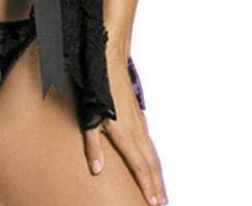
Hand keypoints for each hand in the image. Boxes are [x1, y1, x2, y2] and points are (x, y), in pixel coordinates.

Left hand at [83, 53, 167, 204]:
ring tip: (160, 188)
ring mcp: (139, 121)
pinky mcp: (137, 114)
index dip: (147, 187)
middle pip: (152, 163)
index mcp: (125, 134)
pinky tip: (151, 159)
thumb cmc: (96, 87)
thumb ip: (93, 145)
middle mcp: (137, 130)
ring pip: (152, 152)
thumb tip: (97, 170)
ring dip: (158, 173)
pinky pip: (149, 141)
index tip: (154, 203)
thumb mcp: (89, 118)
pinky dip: (153, 157)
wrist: (109, 60)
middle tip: (162, 203)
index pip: (140, 167)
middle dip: (158, 185)